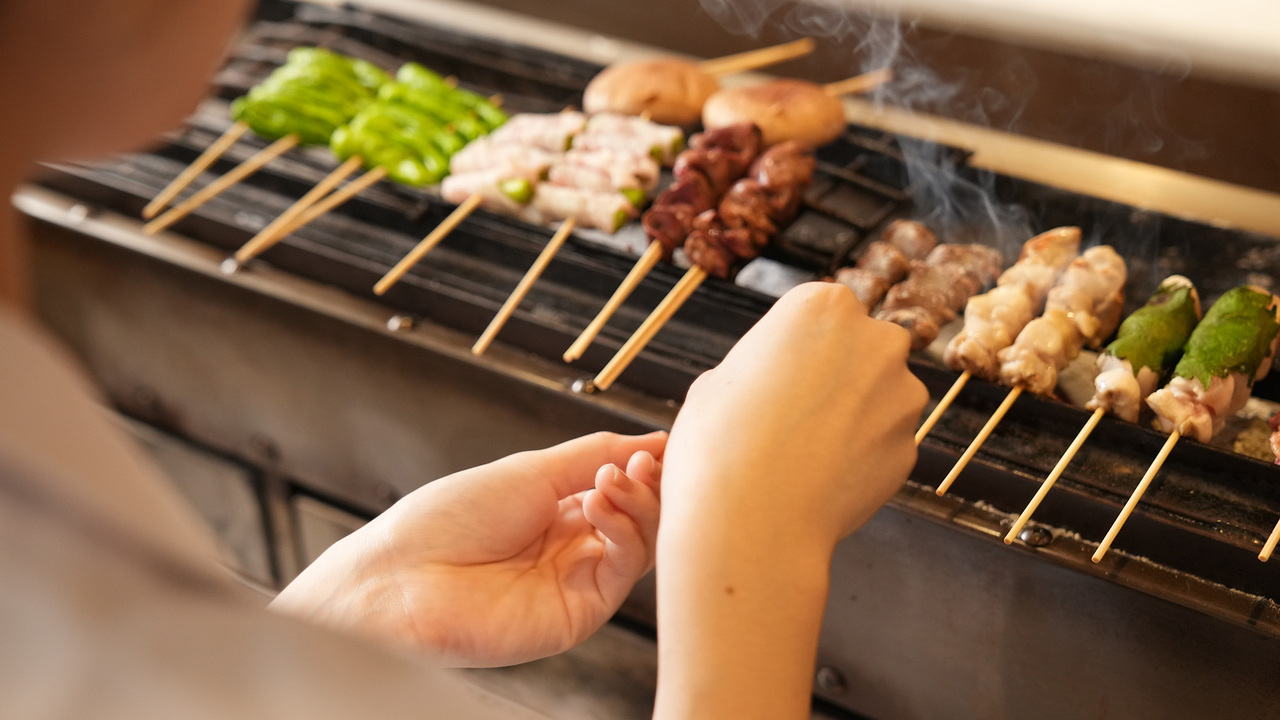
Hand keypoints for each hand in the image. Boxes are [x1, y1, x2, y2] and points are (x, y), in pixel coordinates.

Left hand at [272, 431, 664, 666]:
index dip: (645, 466)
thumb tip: (653, 439)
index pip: (624, 489)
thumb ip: (595, 454)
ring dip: (636, 504)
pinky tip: (597, 507)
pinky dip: (622, 534)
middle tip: (640, 461)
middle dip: (647, 483)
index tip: (660, 444)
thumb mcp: (530, 470)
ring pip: (641, 545)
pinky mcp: (580, 613)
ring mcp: (578, 582)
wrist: (406, 577)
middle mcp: (572, 547)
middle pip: (640, 517)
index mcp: (557, 510)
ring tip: (611, 480)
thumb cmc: (447, 521)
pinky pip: (622, 573)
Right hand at [653, 282, 926, 719]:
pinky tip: (822, 477)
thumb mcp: (718, 381)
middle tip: (792, 411)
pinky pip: (883, 443)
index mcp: (823, 306)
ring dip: (853, 415)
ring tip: (804, 451)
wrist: (752, 521)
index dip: (795, 345)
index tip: (776, 372)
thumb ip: (763, 366)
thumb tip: (775, 382)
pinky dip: (860, 456)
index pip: (821, 310)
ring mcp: (901, 396)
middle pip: (861, 347)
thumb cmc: (720, 444)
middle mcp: (876, 340)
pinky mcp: (909, 448)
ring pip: (879, 396)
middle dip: (837, 373)